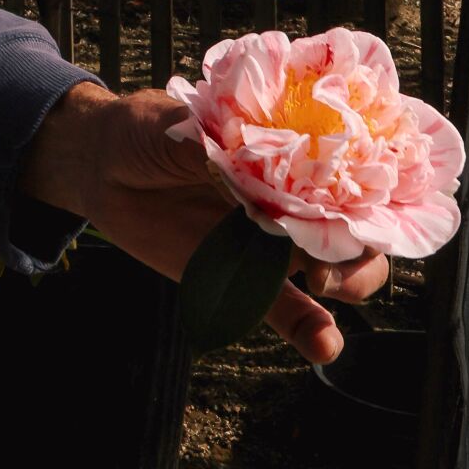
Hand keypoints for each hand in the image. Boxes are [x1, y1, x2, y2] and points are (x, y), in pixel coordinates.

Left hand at [18, 82, 391, 363]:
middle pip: (354, 228)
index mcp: (287, 153)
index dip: (364, 189)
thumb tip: (245, 151)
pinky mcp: (248, 282)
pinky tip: (325, 345)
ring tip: (324, 288)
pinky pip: (289, 310)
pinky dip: (312, 330)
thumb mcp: (177, 124)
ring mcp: (272, 243)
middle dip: (360, 246)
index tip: (354, 202)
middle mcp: (292, 199)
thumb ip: (215, 143)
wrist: (104, 167)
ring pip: (333, 270)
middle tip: (328, 252)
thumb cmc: (149, 130)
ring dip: (348, 284)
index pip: (348, 172)